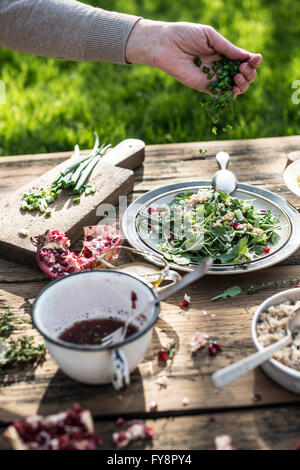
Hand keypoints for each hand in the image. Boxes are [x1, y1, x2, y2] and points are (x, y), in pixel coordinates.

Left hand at [126, 20, 261, 96]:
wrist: (165, 45)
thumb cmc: (185, 35)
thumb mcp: (209, 36)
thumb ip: (227, 48)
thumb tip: (246, 57)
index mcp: (223, 52)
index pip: (243, 60)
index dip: (253, 61)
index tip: (256, 59)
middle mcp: (220, 66)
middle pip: (243, 75)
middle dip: (249, 73)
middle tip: (243, 69)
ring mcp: (213, 78)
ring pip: (235, 87)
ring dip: (243, 84)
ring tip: (238, 76)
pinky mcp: (204, 87)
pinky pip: (221, 94)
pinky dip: (230, 94)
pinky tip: (233, 89)